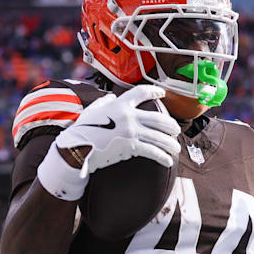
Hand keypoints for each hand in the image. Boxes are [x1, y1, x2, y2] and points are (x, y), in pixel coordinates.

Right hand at [56, 85, 181, 174]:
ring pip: (159, 136)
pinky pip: (153, 151)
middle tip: (176, 130)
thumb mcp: (92, 110)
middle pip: (158, 118)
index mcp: (119, 104)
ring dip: (170, 143)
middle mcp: (128, 116)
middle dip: (171, 125)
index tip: (163, 93)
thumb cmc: (81, 130)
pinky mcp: (131, 146)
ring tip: (175, 148)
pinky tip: (168, 161)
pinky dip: (163, 157)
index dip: (154, 91)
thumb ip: (104, 102)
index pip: (141, 93)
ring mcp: (131, 131)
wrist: (77, 147)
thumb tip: (110, 97)